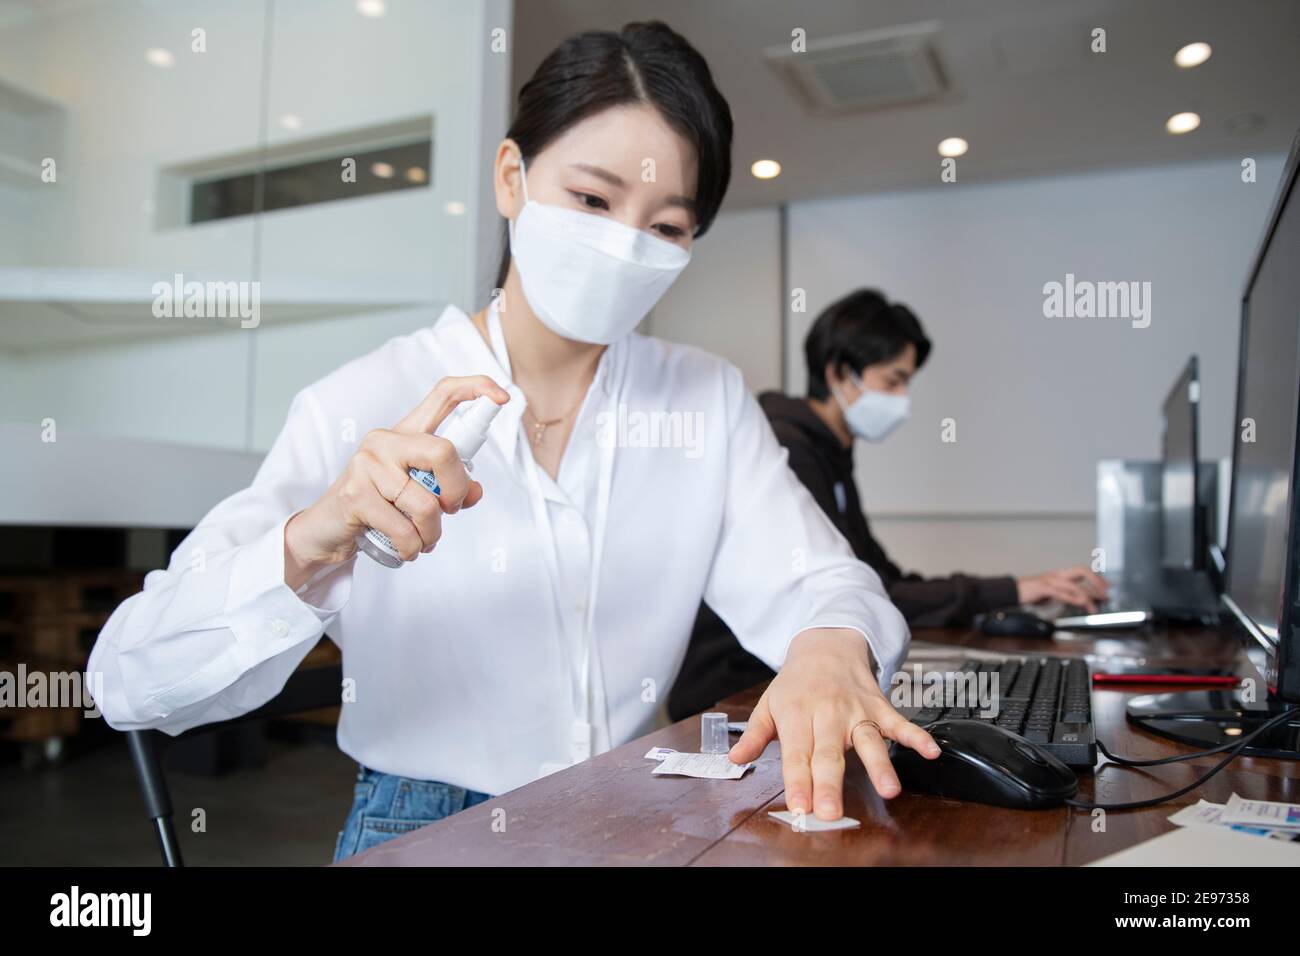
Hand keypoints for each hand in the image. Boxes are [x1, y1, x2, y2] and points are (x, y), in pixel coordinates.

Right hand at [284, 375, 508, 587]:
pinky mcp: (355, 495)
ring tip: (421, 539)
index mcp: (405, 432)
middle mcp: (385, 440)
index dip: (476, 388)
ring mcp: (367, 465)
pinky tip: (406, 548)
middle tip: (448, 511)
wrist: (327, 530)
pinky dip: (413, 548)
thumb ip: (450, 487)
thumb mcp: (418, 493)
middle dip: (456, 491)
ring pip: (426, 504)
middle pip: (443, 452)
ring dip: (432, 534)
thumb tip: (475, 491)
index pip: (443, 394)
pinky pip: (404, 530)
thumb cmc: (379, 507)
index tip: (503, 397)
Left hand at [729, 628, 939, 819]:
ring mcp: (856, 711)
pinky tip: (930, 751)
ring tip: (889, 789)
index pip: (796, 754)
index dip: (797, 780)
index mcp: (796, 716)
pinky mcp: (879, 706)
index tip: (800, 806)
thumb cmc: (795, 683)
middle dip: (830, 783)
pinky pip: (899, 722)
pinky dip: (916, 736)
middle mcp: (827, 715)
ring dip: (880, 764)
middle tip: (830, 810)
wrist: (825, 644)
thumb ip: (753, 735)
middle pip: (829, 753)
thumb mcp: (768, 704)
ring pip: (869, 740)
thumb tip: (735, 760)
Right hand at [1017, 564, 1109, 610]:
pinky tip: (1079, 603)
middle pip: (1081, 570)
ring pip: (1073, 584)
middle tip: (1105, 592)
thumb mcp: (1052, 595)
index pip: (1082, 571)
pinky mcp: (1042, 588)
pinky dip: (1072, 598)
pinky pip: (1060, 592)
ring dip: (1087, 596)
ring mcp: (1049, 580)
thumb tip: (1084, 601)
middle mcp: (1057, 575)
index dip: (1096, 578)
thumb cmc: (1031, 594)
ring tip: (1094, 607)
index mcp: (1060, 575)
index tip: (1107, 587)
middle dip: (1096, 581)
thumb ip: (1067, 596)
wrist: (1011, 592)